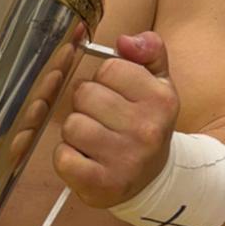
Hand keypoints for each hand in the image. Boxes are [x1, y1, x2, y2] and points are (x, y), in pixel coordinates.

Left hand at [54, 30, 179, 209]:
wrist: (152, 179)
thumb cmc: (146, 124)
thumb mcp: (158, 84)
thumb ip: (149, 51)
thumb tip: (125, 40)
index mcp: (161, 100)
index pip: (109, 68)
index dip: (105, 79)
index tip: (115, 95)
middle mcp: (147, 130)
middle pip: (85, 94)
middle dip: (86, 104)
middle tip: (101, 119)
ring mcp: (125, 160)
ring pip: (71, 125)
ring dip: (75, 131)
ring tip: (93, 140)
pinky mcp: (103, 184)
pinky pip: (63, 157)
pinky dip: (67, 157)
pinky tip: (85, 159)